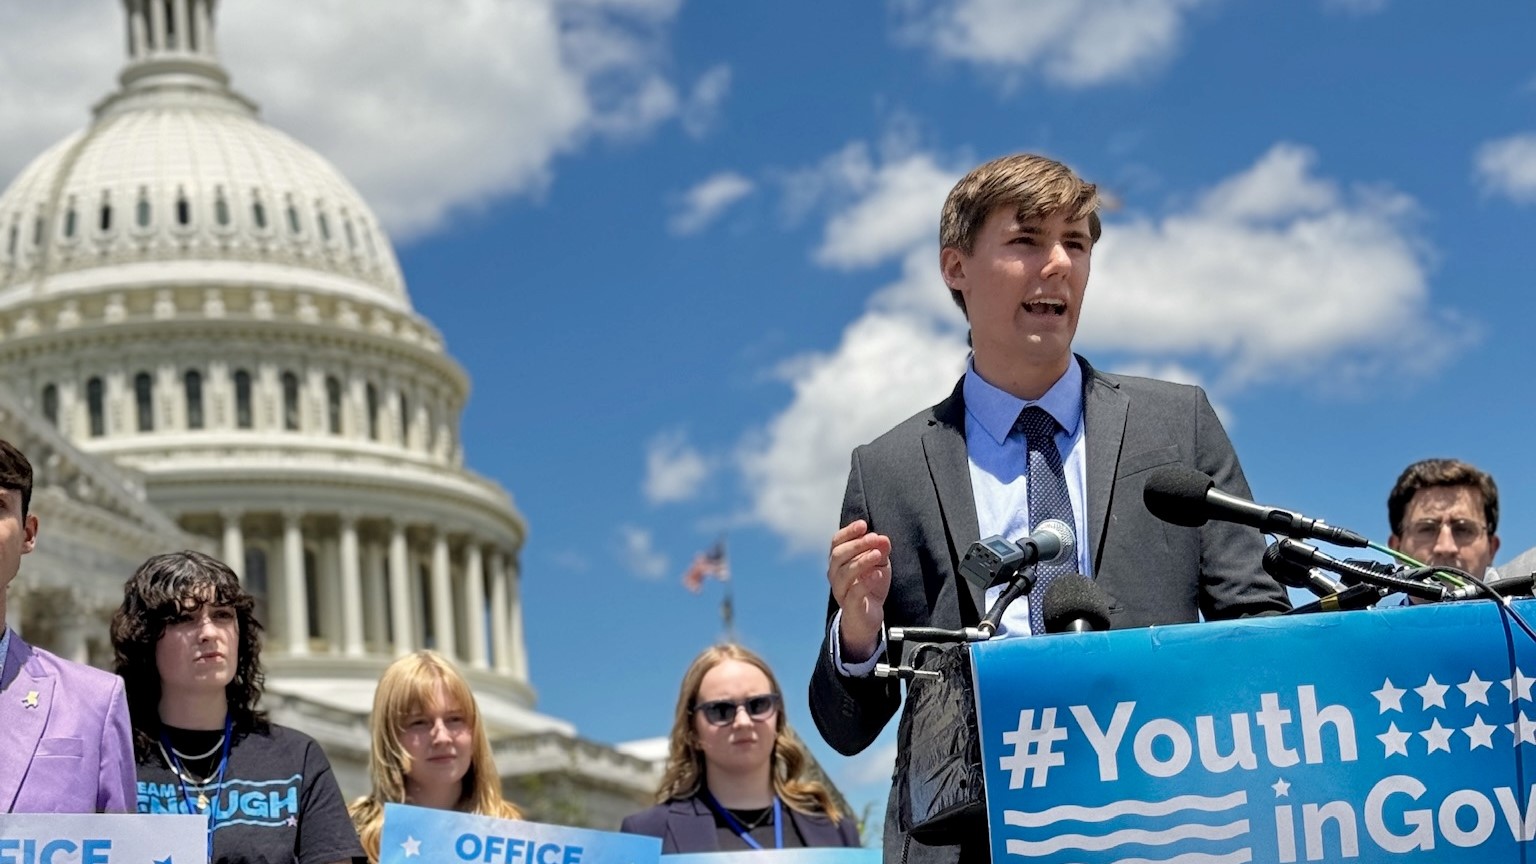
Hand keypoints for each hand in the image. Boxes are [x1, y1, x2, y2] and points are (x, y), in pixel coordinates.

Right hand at [828, 520, 890, 662]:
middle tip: (874, 538)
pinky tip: (878, 574)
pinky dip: (866, 582)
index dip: (848, 532)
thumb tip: (883, 539)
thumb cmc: (870, 586)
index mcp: (839, 561)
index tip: (863, 525)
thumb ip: (880, 551)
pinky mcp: (850, 606)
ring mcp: (841, 591)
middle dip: (857, 544)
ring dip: (861, 561)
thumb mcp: (879, 565)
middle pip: (838, 555)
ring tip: (877, 555)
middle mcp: (835, 574)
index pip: (836, 543)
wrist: (868, 617)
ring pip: (844, 573)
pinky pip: (854, 593)